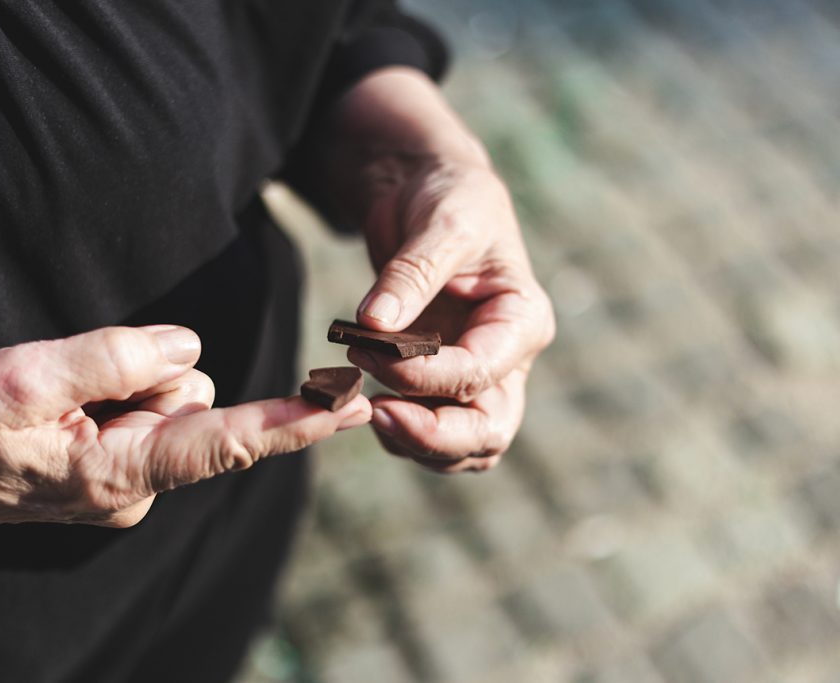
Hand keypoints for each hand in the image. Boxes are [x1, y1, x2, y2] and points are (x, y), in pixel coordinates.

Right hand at [0, 326, 369, 531]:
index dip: (293, 423)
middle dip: (148, 373)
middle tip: (70, 384)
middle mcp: (141, 485)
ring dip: (127, 380)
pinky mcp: (120, 462)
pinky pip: (145, 403)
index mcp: (122, 475)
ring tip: (60, 397)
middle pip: (193, 399)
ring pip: (171, 395)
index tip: (351, 405)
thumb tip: (191, 349)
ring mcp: (131, 477)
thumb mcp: (28, 379)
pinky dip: (117, 390)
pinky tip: (68, 405)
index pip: (226, 445)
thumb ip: (116, 358)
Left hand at [325, 68, 553, 472]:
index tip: (368, 353)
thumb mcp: (440, 221)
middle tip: (375, 414)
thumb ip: (412, 273)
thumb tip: (375, 323)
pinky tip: (361, 400)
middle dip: (432, 436)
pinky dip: (398, 431)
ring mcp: (477, 378)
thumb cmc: (447, 198)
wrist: (426, 194)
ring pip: (462, 447)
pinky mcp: (443, 384)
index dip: (424, 376)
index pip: (479, 373)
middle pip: (488, 432)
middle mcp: (507, 359)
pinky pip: (430, 432)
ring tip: (360, 406)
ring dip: (412, 441)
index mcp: (522, 320)